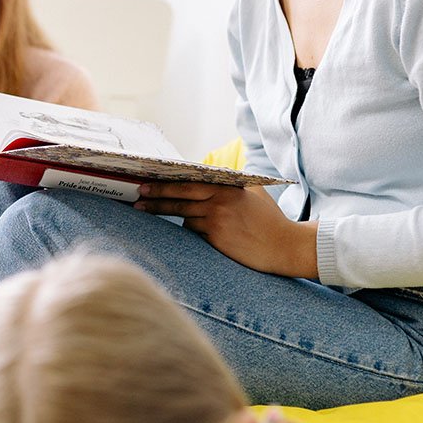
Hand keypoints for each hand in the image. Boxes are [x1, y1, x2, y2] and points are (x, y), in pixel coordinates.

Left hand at [135, 183, 318, 277]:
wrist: (285, 246)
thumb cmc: (271, 220)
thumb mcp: (254, 193)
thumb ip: (233, 185)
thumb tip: (212, 177)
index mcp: (227, 187)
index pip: (189, 182)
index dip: (167, 183)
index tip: (148, 182)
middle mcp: (220, 201)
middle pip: (179, 198)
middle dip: (155, 198)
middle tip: (138, 198)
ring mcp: (217, 220)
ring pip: (184, 217)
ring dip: (172, 215)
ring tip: (147, 211)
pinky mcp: (216, 239)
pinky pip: (195, 233)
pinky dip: (193, 231)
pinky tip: (196, 231)